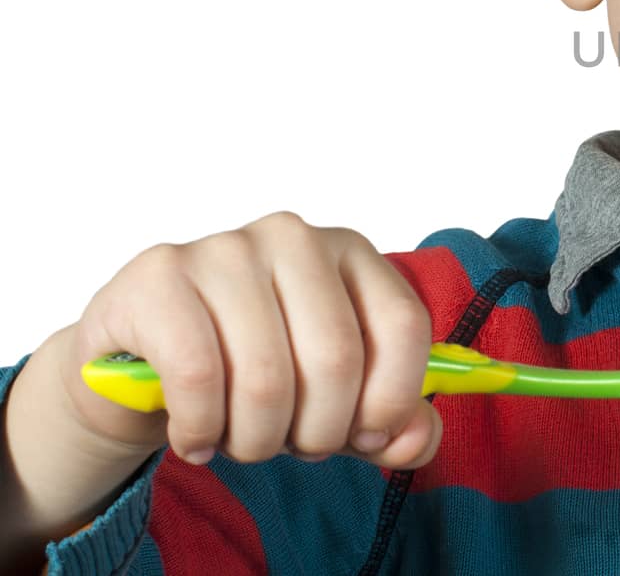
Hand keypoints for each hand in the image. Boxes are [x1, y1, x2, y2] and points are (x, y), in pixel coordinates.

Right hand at [53, 210, 441, 470]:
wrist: (142, 361)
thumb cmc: (252, 372)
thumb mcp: (333, 399)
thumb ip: (391, 423)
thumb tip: (415, 441)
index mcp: (350, 251)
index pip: (402, 325)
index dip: (392, 399)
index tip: (368, 438)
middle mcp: (293, 237)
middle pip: (337, 360)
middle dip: (318, 432)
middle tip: (291, 445)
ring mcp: (224, 249)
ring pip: (266, 378)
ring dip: (256, 440)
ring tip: (241, 441)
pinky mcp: (160, 277)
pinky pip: (198, 377)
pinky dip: (201, 430)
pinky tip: (195, 438)